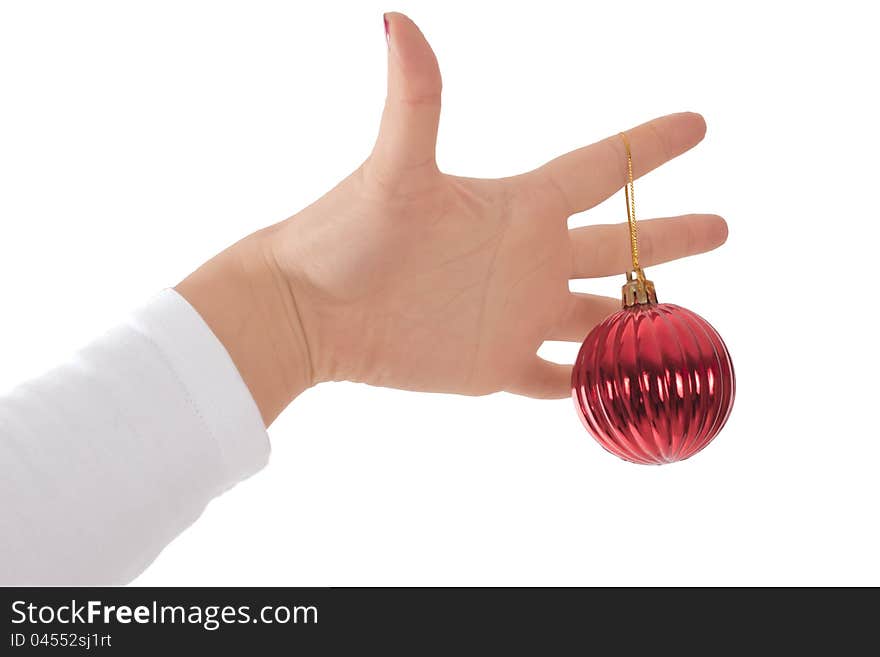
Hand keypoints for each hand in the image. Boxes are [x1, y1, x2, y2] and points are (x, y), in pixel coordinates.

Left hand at [178, 13, 726, 424]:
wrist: (311, 311)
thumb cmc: (348, 236)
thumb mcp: (395, 171)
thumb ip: (416, 102)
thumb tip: (397, 21)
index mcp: (517, 208)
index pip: (599, 169)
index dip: (648, 147)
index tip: (698, 124)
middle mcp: (526, 258)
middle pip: (617, 246)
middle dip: (671, 238)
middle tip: (723, 228)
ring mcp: (514, 314)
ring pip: (596, 318)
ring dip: (638, 321)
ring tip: (686, 325)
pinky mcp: (493, 364)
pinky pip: (553, 378)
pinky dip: (586, 383)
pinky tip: (615, 383)